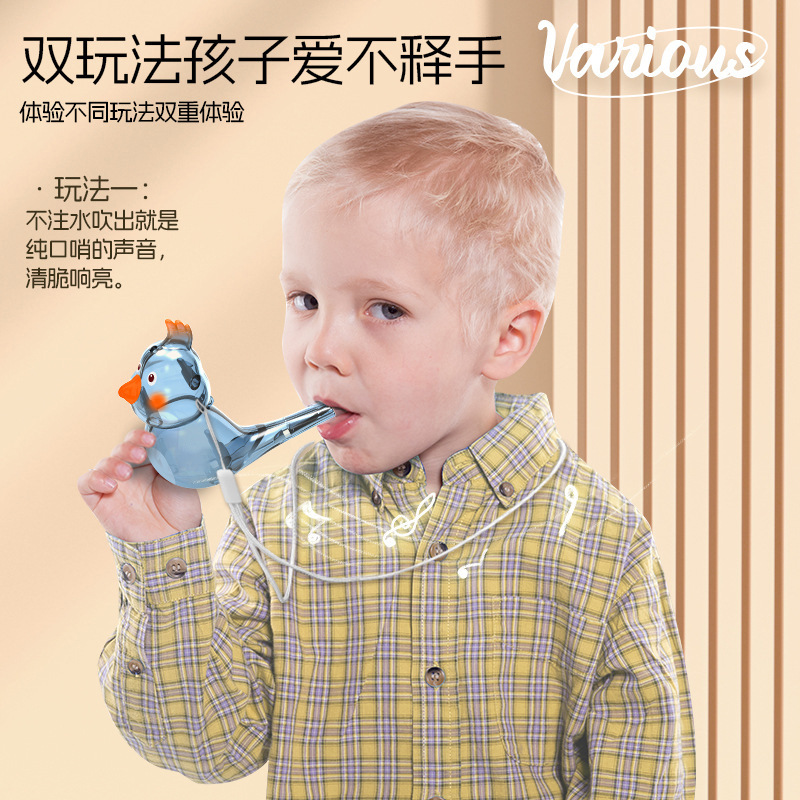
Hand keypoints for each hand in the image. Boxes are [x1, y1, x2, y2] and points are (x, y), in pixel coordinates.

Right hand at [78, 430, 200, 541]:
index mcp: (151, 463)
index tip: (151, 439)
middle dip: (128, 447)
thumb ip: (174, 460)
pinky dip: (94, 478)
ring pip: (103, 462)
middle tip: (140, 455)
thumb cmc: (180, 511)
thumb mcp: (183, 479)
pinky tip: (111, 485)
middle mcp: (131, 472)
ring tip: (127, 474)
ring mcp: (115, 485)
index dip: (140, 436)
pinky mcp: (100, 501)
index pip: (139, 441)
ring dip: (113, 463)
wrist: (173, 539)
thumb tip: (172, 441)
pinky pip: (86, 483)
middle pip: (120, 448)